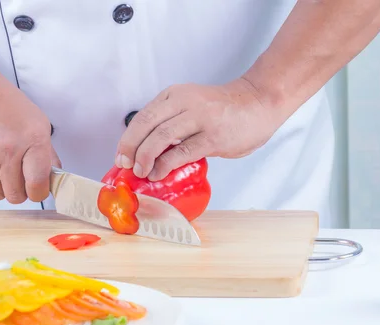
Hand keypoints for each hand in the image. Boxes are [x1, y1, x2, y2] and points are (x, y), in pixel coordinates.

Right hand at [0, 81, 60, 203]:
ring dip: (1, 187)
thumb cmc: (8, 107)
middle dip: (20, 191)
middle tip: (19, 179)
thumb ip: (48, 155)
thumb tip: (53, 179)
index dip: (39, 192)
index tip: (37, 188)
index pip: (37, 185)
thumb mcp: (39, 124)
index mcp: (32, 141)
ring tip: (3, 170)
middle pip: (15, 195)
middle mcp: (7, 151)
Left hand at [115, 78, 279, 180]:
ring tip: (140, 172)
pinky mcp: (213, 136)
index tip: (120, 156)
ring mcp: (200, 118)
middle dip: (130, 148)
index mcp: (175, 95)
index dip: (127, 138)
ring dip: (145, 157)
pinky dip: (165, 165)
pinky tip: (158, 173)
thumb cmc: (223, 110)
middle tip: (125, 165)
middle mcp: (184, 102)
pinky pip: (182, 152)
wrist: (259, 102)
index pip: (142, 116)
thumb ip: (171, 123)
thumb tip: (146, 152)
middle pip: (146, 125)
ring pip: (161, 137)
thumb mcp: (191, 108)